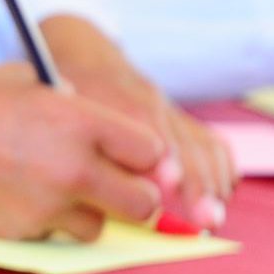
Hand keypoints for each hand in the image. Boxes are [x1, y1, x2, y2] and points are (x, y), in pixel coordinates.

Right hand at [0, 66, 163, 241]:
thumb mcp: (27, 80)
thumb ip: (73, 103)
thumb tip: (102, 116)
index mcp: (79, 121)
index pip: (152, 152)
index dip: (145, 156)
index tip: (132, 157)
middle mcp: (72, 167)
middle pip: (144, 203)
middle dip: (134, 197)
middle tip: (113, 187)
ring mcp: (47, 204)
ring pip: (101, 227)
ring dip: (88, 214)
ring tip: (56, 191)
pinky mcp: (22, 231)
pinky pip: (53, 234)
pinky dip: (44, 222)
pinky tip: (16, 196)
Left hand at [40, 14, 235, 231]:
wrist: (84, 54)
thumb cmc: (59, 91)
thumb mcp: (52, 104)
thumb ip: (66, 136)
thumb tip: (77, 185)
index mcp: (110, 92)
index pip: (142, 121)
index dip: (158, 152)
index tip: (167, 181)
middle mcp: (145, 97)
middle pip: (179, 140)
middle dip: (195, 181)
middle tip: (204, 219)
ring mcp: (166, 106)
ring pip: (200, 143)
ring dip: (211, 182)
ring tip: (212, 219)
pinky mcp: (179, 116)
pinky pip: (210, 141)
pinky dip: (221, 168)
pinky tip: (221, 195)